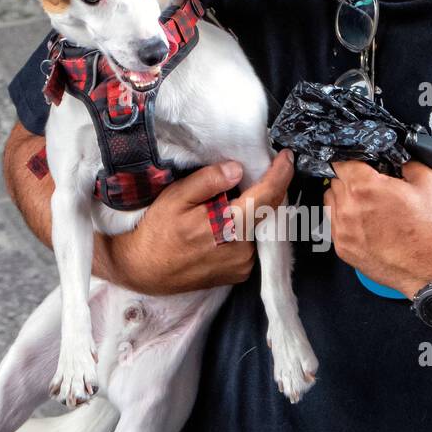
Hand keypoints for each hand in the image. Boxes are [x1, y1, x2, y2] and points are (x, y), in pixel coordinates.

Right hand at [107, 150, 294, 294]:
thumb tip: (237, 169)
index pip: (266, 197)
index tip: (287, 157)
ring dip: (255, 210)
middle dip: (269, 189)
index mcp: (227, 227)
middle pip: (268, 212)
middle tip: (262, 170)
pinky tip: (229, 222)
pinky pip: (252, 243)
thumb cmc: (158, 232)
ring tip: (235, 200)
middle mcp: (242, 249)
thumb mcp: (175, 197)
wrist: (145, 271)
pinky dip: (248, 228)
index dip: (280, 174)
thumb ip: (208, 181)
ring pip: (260, 227)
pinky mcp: (240, 273)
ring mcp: (243, 265)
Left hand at [324, 160, 431, 296]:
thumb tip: (399, 160)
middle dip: (351, 179)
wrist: (430, 272)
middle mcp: (349, 208)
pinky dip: (344, 219)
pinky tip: (364, 222)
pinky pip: (333, 224)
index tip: (361, 163)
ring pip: (331, 201)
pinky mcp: (343, 248)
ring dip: (344, 198)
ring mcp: (343, 230)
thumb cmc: (431, 233)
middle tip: (371, 185)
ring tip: (366, 204)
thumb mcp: (430, 184)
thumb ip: (409, 164)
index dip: (353, 159)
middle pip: (335, 180)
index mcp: (366, 187)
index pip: (342, 161)